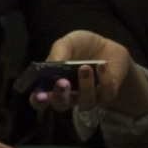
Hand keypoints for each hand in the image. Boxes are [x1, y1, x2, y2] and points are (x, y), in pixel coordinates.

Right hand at [29, 31, 147, 117]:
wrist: (106, 45)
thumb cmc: (81, 46)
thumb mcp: (67, 42)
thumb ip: (58, 51)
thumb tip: (54, 63)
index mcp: (52, 84)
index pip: (40, 100)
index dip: (39, 100)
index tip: (40, 95)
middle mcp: (69, 95)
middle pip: (61, 105)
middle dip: (61, 96)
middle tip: (63, 82)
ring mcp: (89, 97)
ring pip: (86, 102)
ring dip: (85, 86)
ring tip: (84, 67)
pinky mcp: (108, 94)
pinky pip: (106, 92)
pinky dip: (104, 78)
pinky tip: (102, 65)